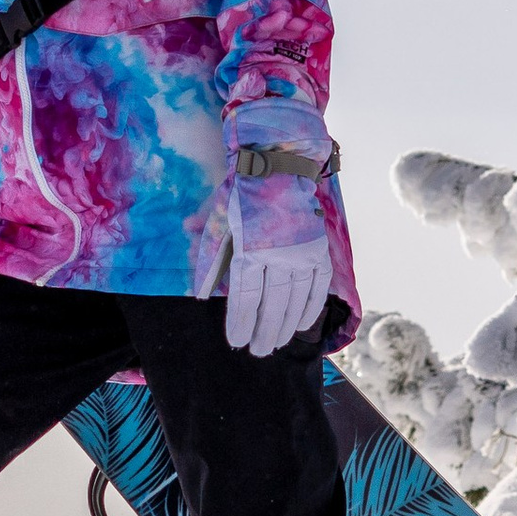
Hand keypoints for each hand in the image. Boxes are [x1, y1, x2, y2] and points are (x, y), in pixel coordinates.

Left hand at [214, 101, 336, 356]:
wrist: (279, 163)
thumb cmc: (241, 193)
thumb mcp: (217, 220)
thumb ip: (208, 256)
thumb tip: (196, 293)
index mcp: (251, 248)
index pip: (246, 297)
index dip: (241, 323)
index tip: (237, 342)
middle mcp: (280, 254)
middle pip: (272, 304)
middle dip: (264, 332)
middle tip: (258, 352)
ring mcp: (304, 253)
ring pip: (296, 300)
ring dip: (287, 326)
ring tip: (277, 344)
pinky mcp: (320, 250)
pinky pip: (318, 287)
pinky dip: (311, 308)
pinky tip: (302, 325)